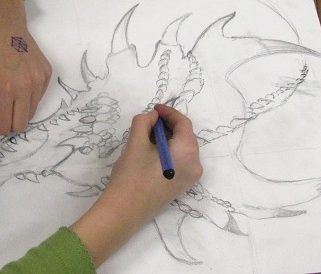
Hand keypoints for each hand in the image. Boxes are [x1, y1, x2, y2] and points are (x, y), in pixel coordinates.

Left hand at [0, 0, 51, 134]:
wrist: (4, 21)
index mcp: (4, 88)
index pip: (4, 127)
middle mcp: (26, 87)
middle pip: (20, 125)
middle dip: (6, 123)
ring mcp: (40, 80)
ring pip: (31, 113)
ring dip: (17, 112)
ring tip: (6, 95)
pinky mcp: (47, 74)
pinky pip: (38, 98)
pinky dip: (27, 98)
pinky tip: (17, 82)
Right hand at [70, 104, 201, 266]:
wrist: (125, 212)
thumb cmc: (131, 175)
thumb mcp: (135, 143)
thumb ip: (144, 122)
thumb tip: (153, 117)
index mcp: (188, 151)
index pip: (183, 124)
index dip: (169, 112)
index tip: (154, 108)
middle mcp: (195, 164)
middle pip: (186, 136)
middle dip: (168, 125)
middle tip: (149, 120)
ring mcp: (190, 178)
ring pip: (183, 148)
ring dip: (168, 137)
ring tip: (147, 134)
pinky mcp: (181, 186)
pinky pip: (180, 160)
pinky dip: (169, 150)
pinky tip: (151, 150)